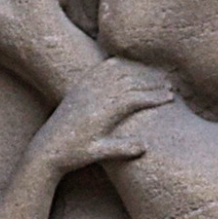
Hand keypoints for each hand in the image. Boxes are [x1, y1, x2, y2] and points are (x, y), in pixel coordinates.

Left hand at [38, 58, 172, 173]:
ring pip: (117, 73)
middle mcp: (94, 96)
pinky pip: (99, 70)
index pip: (134, 98)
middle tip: (170, 85)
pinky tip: (127, 65)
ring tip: (154, 76)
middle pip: (130, 82)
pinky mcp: (78, 87)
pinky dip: (116, 64)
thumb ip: (121, 149)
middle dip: (152, 83)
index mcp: (101, 112)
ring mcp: (85, 89)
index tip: (171, 98)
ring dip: (138, 72)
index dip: (154, 97)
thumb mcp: (98, 153)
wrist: (47, 148)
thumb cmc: (74, 154)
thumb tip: (145, 147)